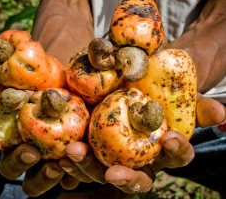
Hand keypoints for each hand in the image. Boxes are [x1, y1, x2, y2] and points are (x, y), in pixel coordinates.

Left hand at [0, 93, 224, 195]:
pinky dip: (59, 160)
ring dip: (84, 168)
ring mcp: (103, 157)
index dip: (174, 152)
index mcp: (156, 149)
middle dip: (124, 176)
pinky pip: (70, 162)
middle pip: (132, 177)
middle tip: (111, 169)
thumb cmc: (149, 87)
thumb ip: (194, 104)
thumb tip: (225, 115)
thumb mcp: (171, 91)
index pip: (173, 158)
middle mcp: (132, 159)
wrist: (119, 79)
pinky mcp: (78, 150)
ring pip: (96, 174)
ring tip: (71, 153)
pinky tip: (49, 152)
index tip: (171, 139)